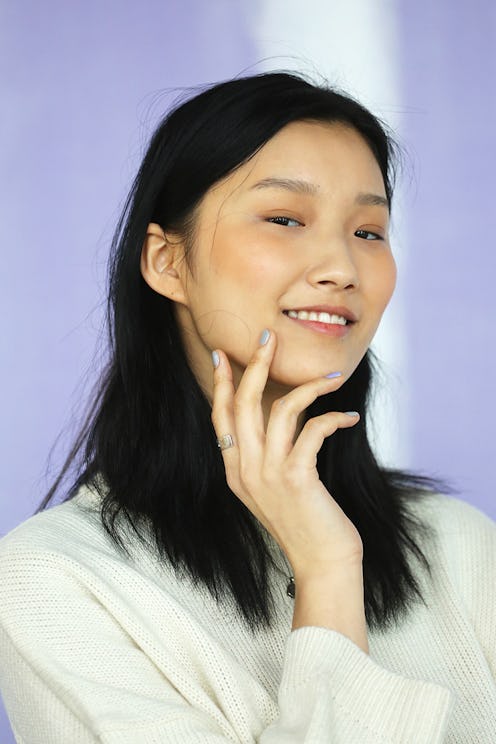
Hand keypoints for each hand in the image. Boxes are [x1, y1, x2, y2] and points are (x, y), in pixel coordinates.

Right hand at [211, 328, 363, 582]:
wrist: (323, 563)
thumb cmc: (306, 523)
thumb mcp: (276, 489)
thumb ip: (268, 457)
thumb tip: (278, 419)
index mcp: (236, 471)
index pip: (221, 418)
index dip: (221, 384)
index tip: (221, 356)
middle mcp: (245, 471)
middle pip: (243, 405)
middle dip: (254, 366)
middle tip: (268, 337)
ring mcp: (268, 475)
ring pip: (278, 411)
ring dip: (308, 386)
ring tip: (331, 376)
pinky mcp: (296, 478)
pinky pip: (312, 430)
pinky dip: (334, 417)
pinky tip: (350, 418)